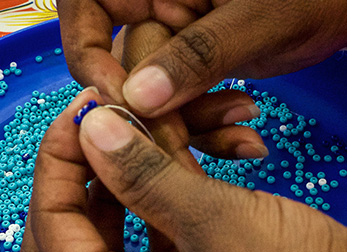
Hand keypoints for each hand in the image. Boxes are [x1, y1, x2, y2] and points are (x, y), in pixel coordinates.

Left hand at [20, 90, 346, 251]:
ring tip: (160, 131)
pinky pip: (157, 241)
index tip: (86, 109)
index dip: (59, 160)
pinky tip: (191, 162)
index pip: (51, 228)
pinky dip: (165, 201)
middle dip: (85, 172)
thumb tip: (93, 129)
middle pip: (71, 235)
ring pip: (117, 233)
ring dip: (133, 180)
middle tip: (108, 121)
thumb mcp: (218, 222)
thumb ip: (145, 172)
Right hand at [59, 0, 346, 116]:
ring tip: (243, 137)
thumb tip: (137, 99)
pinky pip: (187, 99)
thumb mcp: (261, 18)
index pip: (85, 7)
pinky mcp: (204, 61)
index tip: (127, 104)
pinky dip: (212, 126)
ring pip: (153, 87)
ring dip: (190, 125)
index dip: (91, 56)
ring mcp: (181, 31)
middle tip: (188, 144)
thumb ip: (198, 55)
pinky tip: (248, 143)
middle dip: (154, 107)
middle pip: (119, 56)